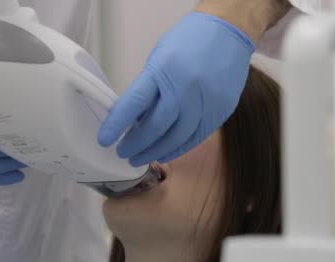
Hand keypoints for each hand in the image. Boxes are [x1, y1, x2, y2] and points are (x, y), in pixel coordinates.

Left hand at [98, 12, 254, 165]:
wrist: (229, 30)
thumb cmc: (188, 42)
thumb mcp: (159, 59)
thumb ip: (148, 89)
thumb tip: (133, 120)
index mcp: (163, 69)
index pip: (134, 102)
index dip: (117, 124)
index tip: (105, 139)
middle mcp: (185, 87)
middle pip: (156, 126)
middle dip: (136, 143)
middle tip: (122, 152)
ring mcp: (206, 101)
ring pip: (177, 137)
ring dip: (155, 152)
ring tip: (139, 158)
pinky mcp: (221, 111)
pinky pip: (196, 137)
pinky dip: (177, 149)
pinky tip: (164, 153)